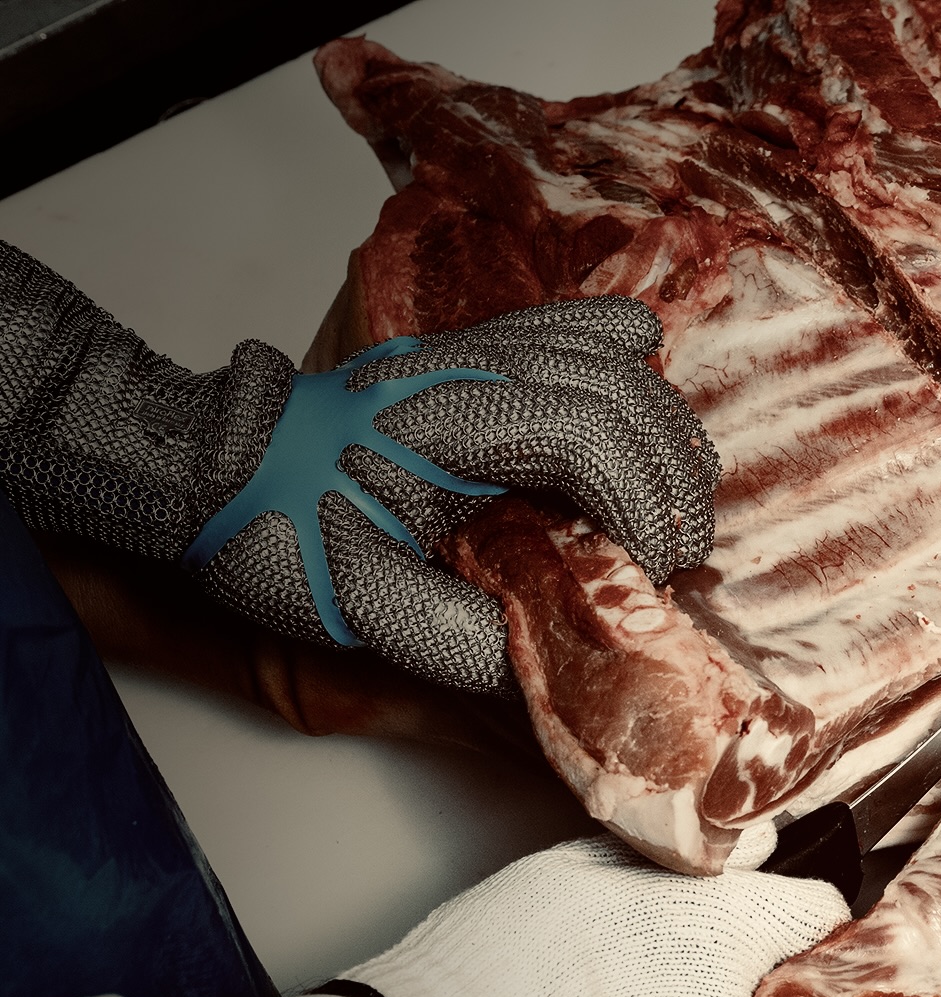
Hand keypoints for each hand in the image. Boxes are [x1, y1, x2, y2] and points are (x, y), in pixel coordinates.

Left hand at [190, 298, 718, 696]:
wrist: (213, 469)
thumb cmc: (276, 535)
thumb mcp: (367, 609)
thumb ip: (472, 642)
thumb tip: (572, 667)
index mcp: (444, 425)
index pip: (589, 432)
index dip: (643, 504)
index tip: (648, 572)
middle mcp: (470, 368)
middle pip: (623, 391)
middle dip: (671, 479)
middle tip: (671, 558)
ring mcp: (477, 348)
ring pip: (618, 358)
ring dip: (665, 436)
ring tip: (666, 510)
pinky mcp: (483, 349)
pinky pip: (585, 330)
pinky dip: (634, 372)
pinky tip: (646, 416)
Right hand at [342, 832, 844, 996]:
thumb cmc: (504, 950)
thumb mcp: (584, 866)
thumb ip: (672, 861)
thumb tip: (742, 852)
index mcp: (729, 933)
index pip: (813, 913)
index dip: (797, 908)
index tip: (780, 912)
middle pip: (756, 988)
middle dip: (715, 977)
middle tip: (641, 969)